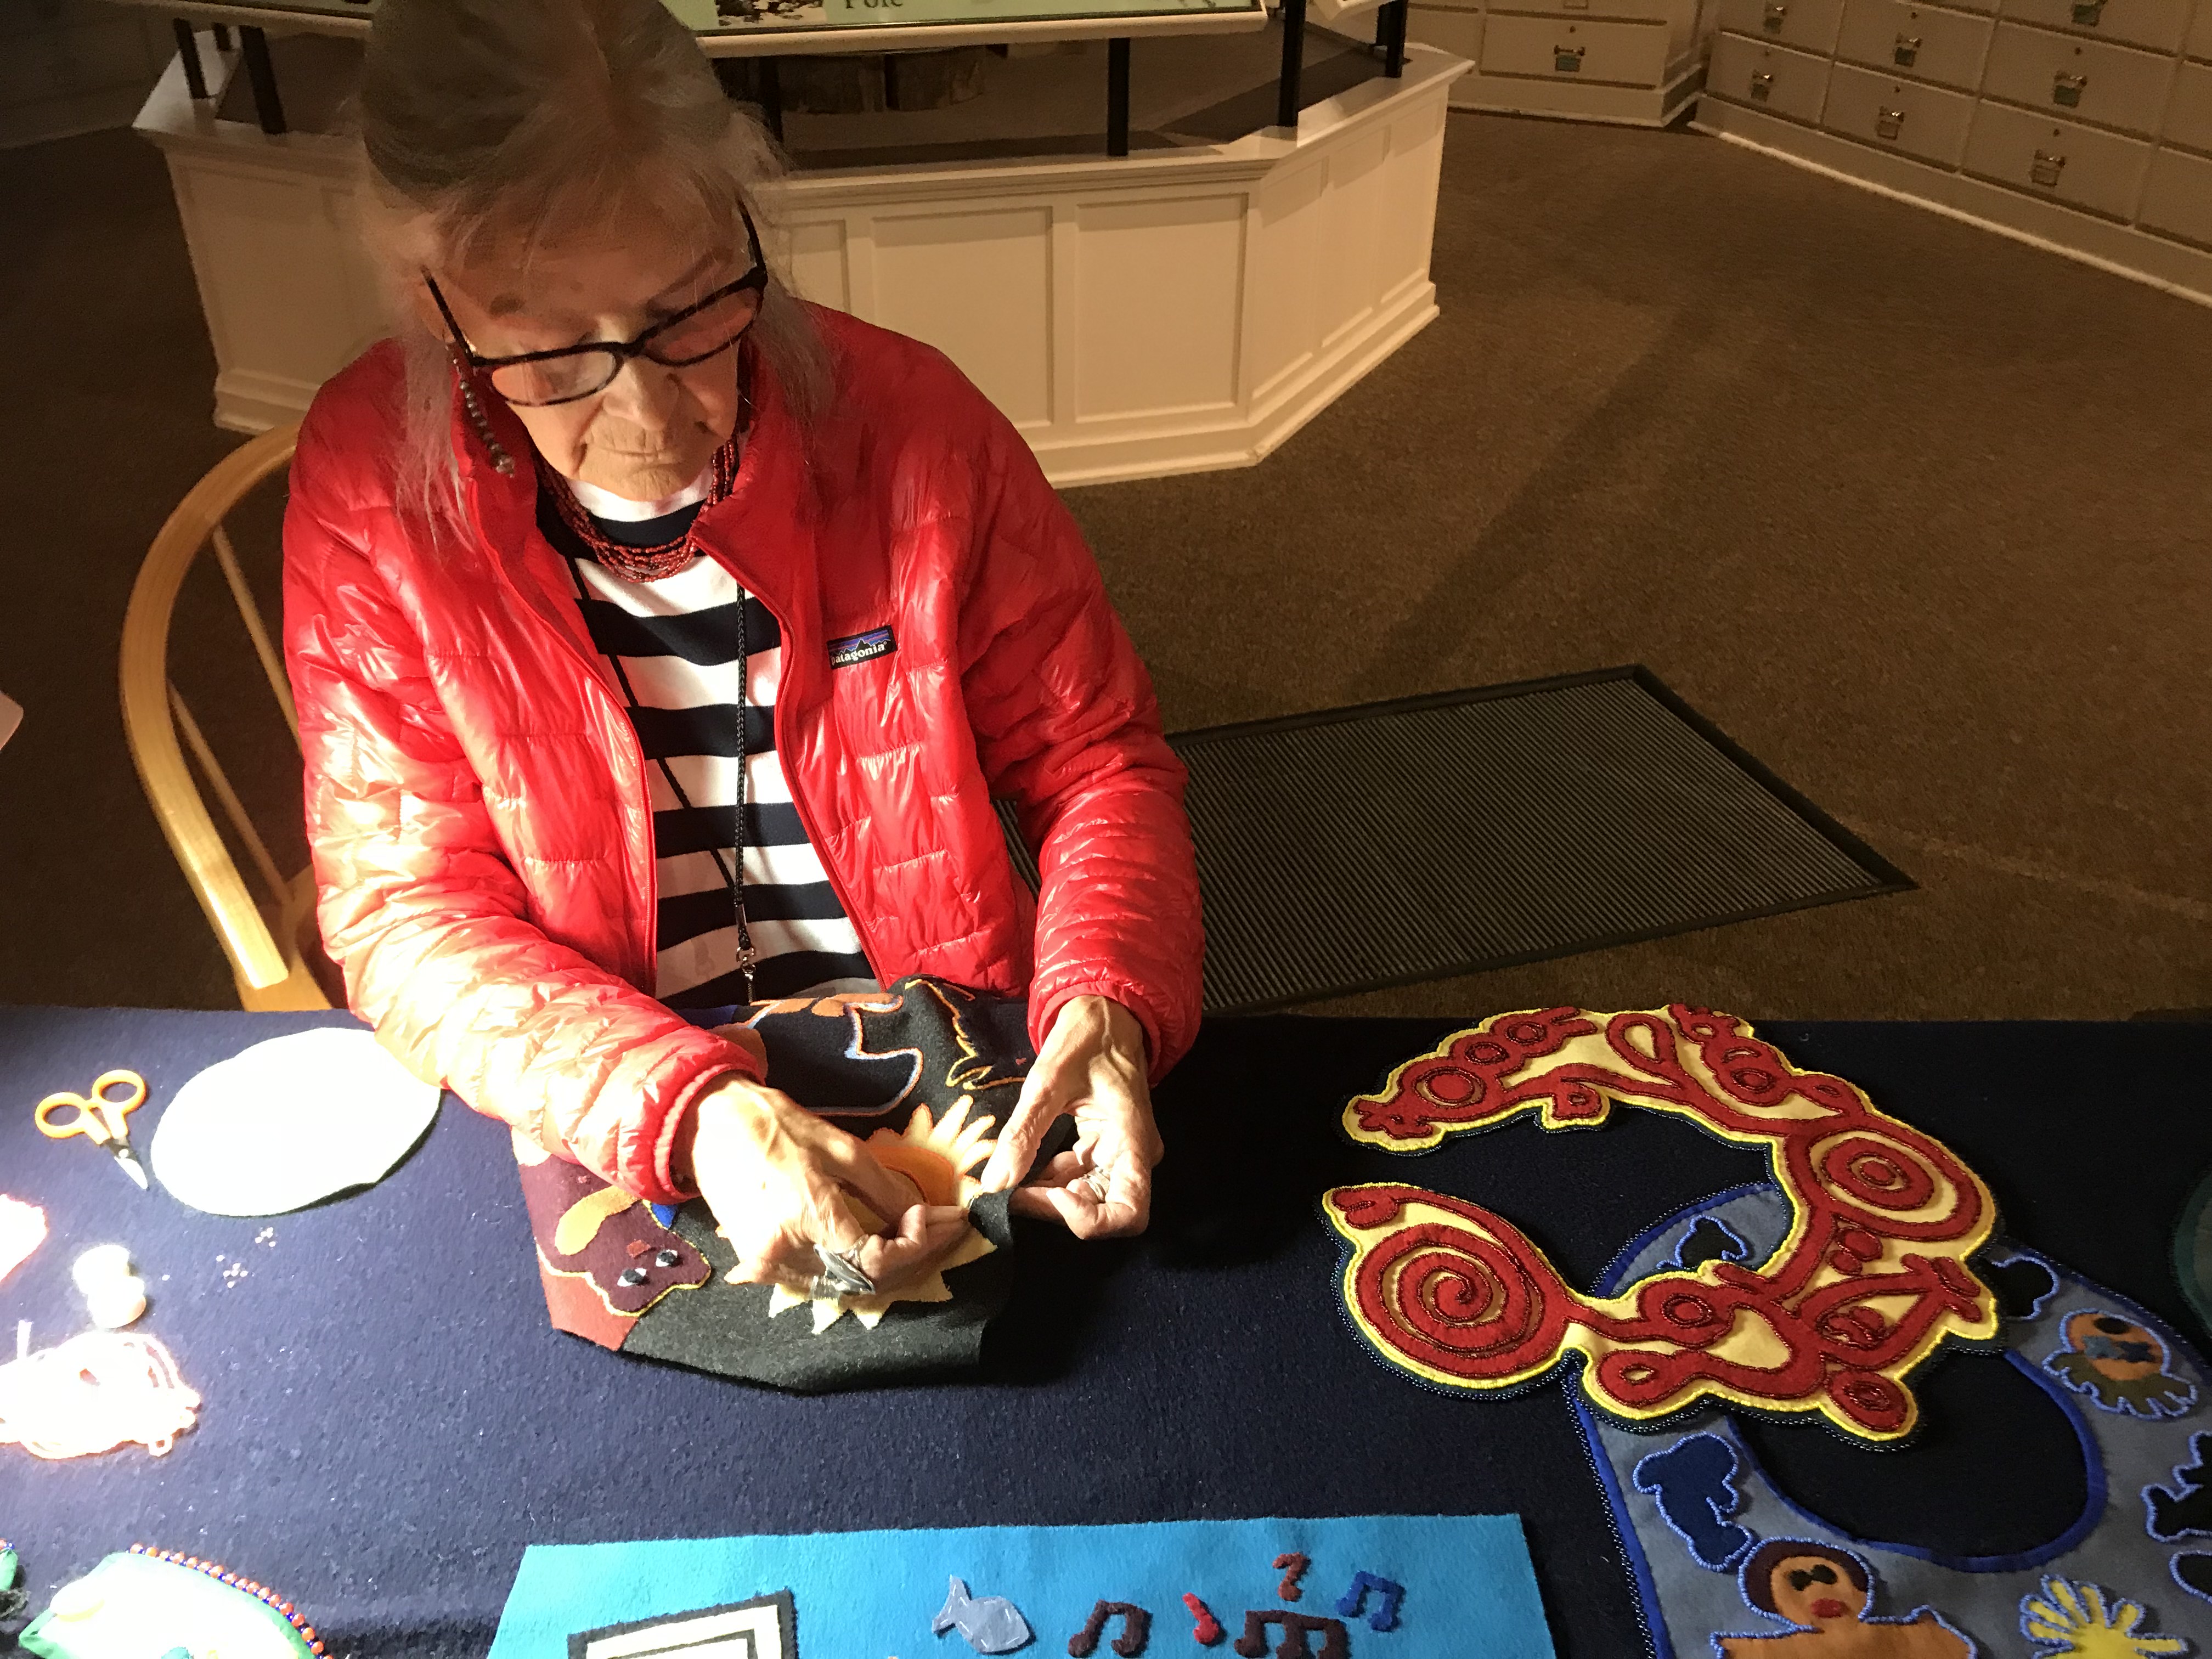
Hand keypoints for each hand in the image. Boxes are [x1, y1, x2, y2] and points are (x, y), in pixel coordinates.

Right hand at [682, 1076, 970, 1293]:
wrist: (709, 1124)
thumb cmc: (777, 1127)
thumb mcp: (842, 1149)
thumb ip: (887, 1191)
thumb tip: (924, 1217)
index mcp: (806, 1218)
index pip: (877, 1261)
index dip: (919, 1245)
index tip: (943, 1218)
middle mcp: (784, 1255)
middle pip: (866, 1283)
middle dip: (915, 1259)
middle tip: (949, 1233)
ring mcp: (768, 1266)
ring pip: (845, 1288)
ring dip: (889, 1269)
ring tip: (923, 1241)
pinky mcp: (760, 1265)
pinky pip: (821, 1281)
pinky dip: (857, 1270)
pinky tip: (882, 1249)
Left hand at [980, 995, 1161, 1237]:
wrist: (1105, 1014)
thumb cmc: (1087, 1038)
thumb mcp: (1049, 1080)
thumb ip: (1024, 1133)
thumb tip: (995, 1184)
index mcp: (1133, 1141)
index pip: (1129, 1214)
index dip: (1089, 1220)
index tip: (1051, 1195)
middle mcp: (1132, 1158)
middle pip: (1101, 1212)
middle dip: (1053, 1208)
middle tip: (1007, 1191)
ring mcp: (1118, 1156)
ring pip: (1084, 1201)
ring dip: (1045, 1199)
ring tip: (1005, 1182)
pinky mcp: (1101, 1152)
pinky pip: (1075, 1182)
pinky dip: (1046, 1185)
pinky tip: (1018, 1171)